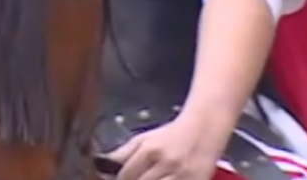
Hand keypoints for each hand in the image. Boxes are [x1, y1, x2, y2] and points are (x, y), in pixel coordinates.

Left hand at [106, 112, 231, 179]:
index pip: (126, 175)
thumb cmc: (171, 136)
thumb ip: (123, 153)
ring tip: (148, 178)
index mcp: (149, 150)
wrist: (203, 130)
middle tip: (134, 178)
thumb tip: (103, 164)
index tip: (120, 179)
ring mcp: (182, 175)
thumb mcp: (143, 139)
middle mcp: (166, 163)